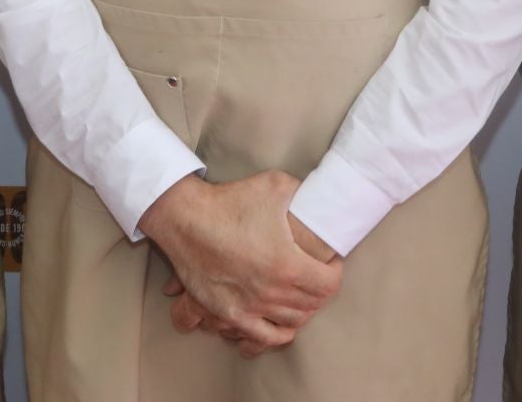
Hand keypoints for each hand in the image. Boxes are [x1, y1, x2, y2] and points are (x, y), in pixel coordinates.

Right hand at [139, 171, 342, 350]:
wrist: (186, 219)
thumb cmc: (230, 201)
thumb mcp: (276, 185)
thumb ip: (303, 192)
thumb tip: (320, 196)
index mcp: (287, 264)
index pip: (328, 284)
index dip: (335, 272)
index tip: (332, 262)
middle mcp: (271, 291)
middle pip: (312, 304)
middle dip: (320, 290)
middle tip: (318, 275)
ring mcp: (250, 306)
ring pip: (291, 321)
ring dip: (302, 309)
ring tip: (303, 294)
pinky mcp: (230, 314)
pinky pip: (263, 337)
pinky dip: (278, 334)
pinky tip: (284, 327)